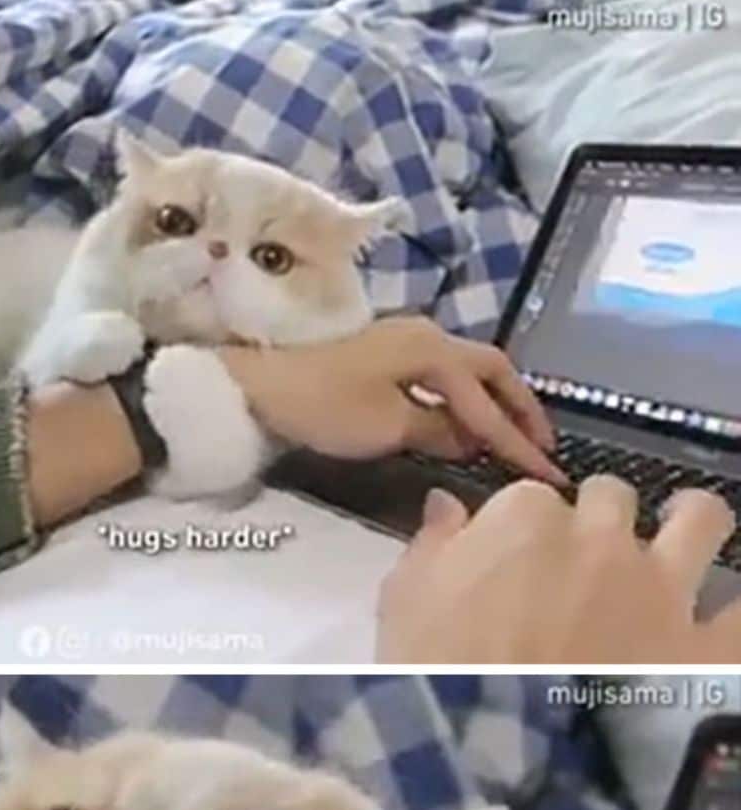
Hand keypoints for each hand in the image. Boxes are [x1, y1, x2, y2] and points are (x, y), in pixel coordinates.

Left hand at [218, 316, 564, 483]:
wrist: (261, 389)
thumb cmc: (325, 406)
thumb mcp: (386, 426)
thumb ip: (438, 430)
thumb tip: (471, 440)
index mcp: (433, 349)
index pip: (489, 401)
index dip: (518, 440)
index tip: (548, 473)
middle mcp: (426, 337)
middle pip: (491, 371)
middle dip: (519, 409)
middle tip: (542, 447)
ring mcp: (404, 344)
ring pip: (467, 373)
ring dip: (492, 405)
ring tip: (511, 441)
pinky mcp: (384, 360)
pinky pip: (442, 379)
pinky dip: (461, 403)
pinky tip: (462, 430)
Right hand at [377, 476, 740, 663]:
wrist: (499, 762)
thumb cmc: (434, 678)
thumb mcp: (404, 608)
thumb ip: (430, 547)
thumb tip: (447, 503)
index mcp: (524, 521)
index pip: (528, 497)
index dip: (521, 529)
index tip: (511, 562)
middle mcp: (602, 538)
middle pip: (612, 497)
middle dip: (599, 519)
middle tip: (582, 564)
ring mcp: (663, 590)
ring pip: (701, 519)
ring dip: (689, 523)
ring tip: (680, 539)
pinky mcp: (707, 647)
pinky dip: (731, 614)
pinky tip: (715, 624)